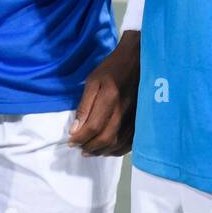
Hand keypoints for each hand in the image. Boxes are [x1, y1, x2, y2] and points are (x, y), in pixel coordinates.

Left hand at [68, 31, 139, 155]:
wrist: (137, 61)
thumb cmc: (111, 69)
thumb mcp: (92, 81)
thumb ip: (84, 106)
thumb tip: (75, 129)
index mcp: (109, 99)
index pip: (92, 127)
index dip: (80, 138)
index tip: (70, 141)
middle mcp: (123, 111)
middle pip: (105, 139)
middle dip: (89, 147)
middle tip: (78, 147)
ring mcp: (134, 117)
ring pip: (117, 144)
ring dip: (102, 151)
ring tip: (90, 150)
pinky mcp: (140, 120)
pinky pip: (130, 142)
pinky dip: (117, 150)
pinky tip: (108, 149)